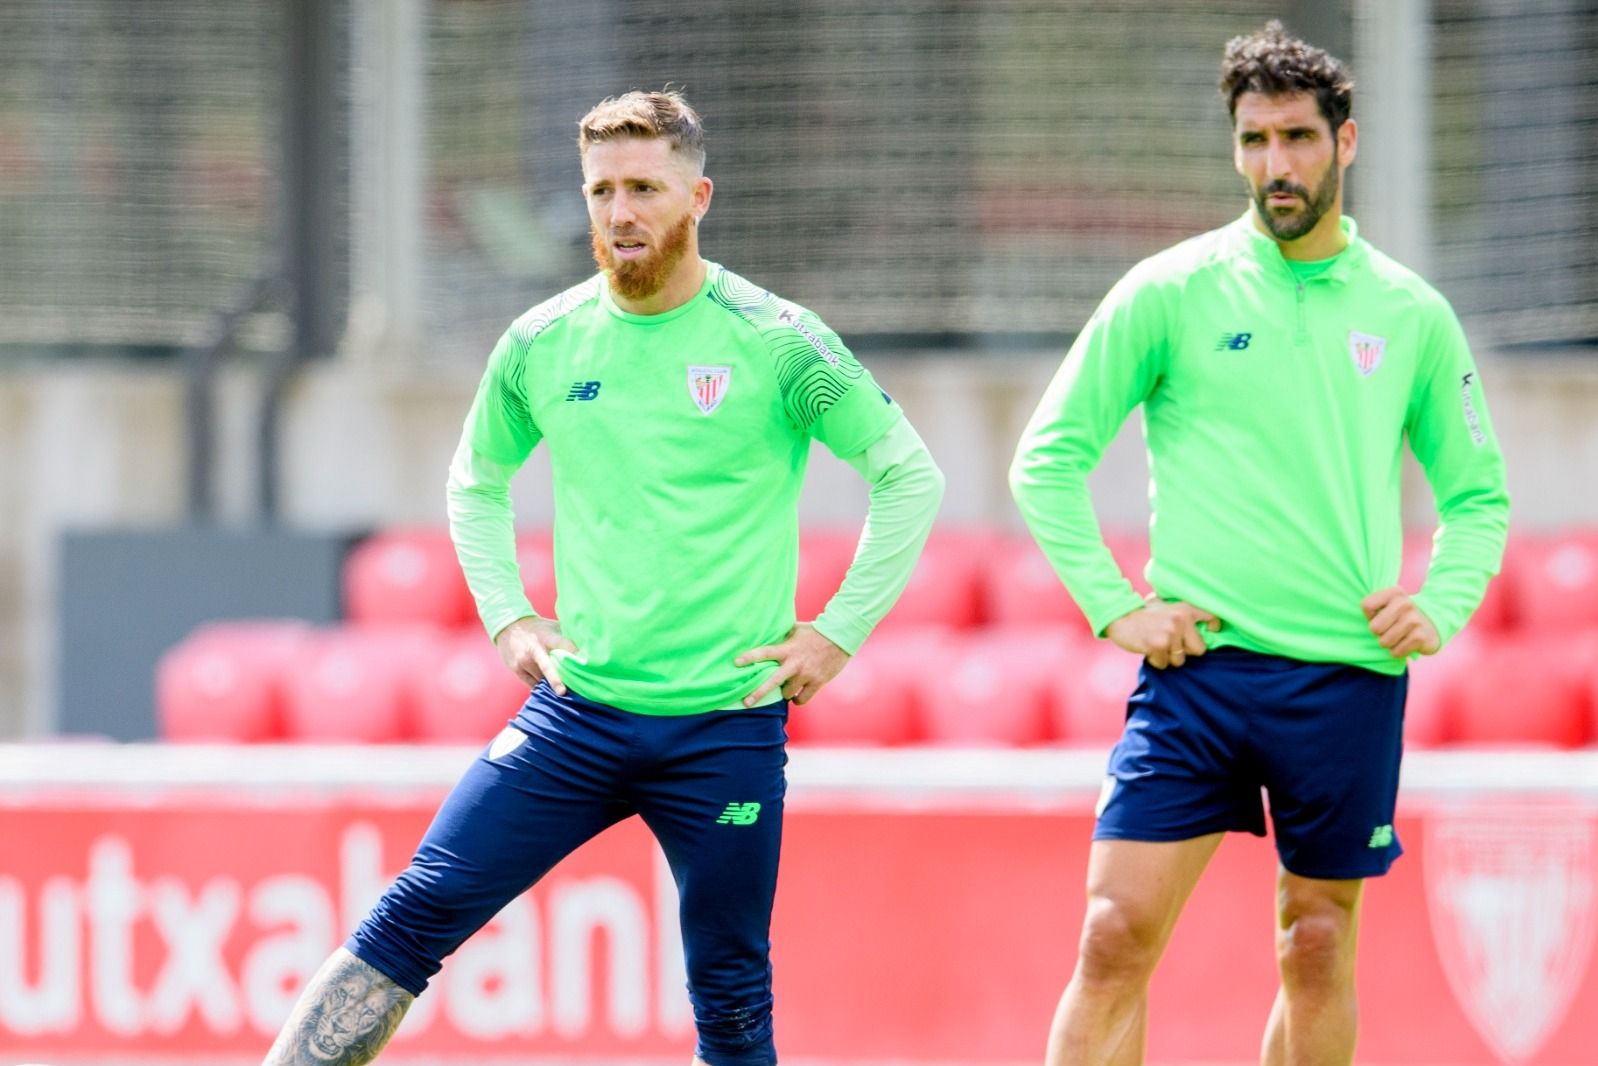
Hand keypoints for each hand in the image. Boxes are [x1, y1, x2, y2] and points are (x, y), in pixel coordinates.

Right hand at [494, 616, 577, 694]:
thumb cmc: (537, 628)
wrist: (509, 626)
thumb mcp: (552, 627)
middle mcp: (534, 649)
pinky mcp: (516, 669)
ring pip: (540, 679)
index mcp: (547, 637)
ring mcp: (524, 660)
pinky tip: (547, 688)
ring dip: (550, 684)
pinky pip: (531, 683)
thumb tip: (587, 647)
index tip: (584, 662)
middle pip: (547, 667)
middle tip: (563, 692)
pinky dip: (540, 686)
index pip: (562, 644)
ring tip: (561, 690)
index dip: (573, 652)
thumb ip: (566, 637)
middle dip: (555, 680)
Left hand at [734, 622, 850, 706]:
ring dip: (784, 692)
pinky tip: (795, 697)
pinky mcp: (818, 682)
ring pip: (787, 693)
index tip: (736, 662)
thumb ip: (782, 635)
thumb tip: (767, 632)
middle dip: (758, 693)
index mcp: (788, 649)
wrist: (840, 637)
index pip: (765, 653)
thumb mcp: (796, 629)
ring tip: (785, 688)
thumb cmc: (815, 631)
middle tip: (746, 702)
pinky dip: (797, 699)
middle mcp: (795, 663)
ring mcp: (806, 674)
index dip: (750, 657)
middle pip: (773, 682)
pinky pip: (802, 699)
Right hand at [1105, 601, 1219, 668]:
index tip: (1210, 630)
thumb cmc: (1143, 615)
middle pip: (1198, 650)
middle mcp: (1180, 620)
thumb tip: (1202, 632)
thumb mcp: (1166, 607)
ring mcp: (1169, 633)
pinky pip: (1164, 664)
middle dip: (1185, 651)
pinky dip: (1155, 660)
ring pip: (1179, 660)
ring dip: (1167, 657)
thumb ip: (1182, 616)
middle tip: (1169, 643)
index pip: (1212, 617)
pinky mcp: (1157, 645)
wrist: (1119, 616)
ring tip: (1155, 644)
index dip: (1213, 627)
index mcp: (1185, 609)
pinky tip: (1147, 648)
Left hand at [1362, 586, 1439, 657]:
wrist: (1430, 627)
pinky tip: (1406, 643)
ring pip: (1384, 642)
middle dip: (1378, 633)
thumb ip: (1371, 608)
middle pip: (1374, 627)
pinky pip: (1396, 652)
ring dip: (1388, 643)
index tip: (1380, 615)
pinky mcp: (1421, 637)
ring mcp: (1415, 620)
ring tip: (1398, 636)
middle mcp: (1406, 603)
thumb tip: (1372, 624)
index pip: (1367, 605)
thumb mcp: (1385, 606)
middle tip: (1389, 628)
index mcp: (1395, 592)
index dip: (1369, 616)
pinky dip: (1398, 652)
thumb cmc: (1398, 617)